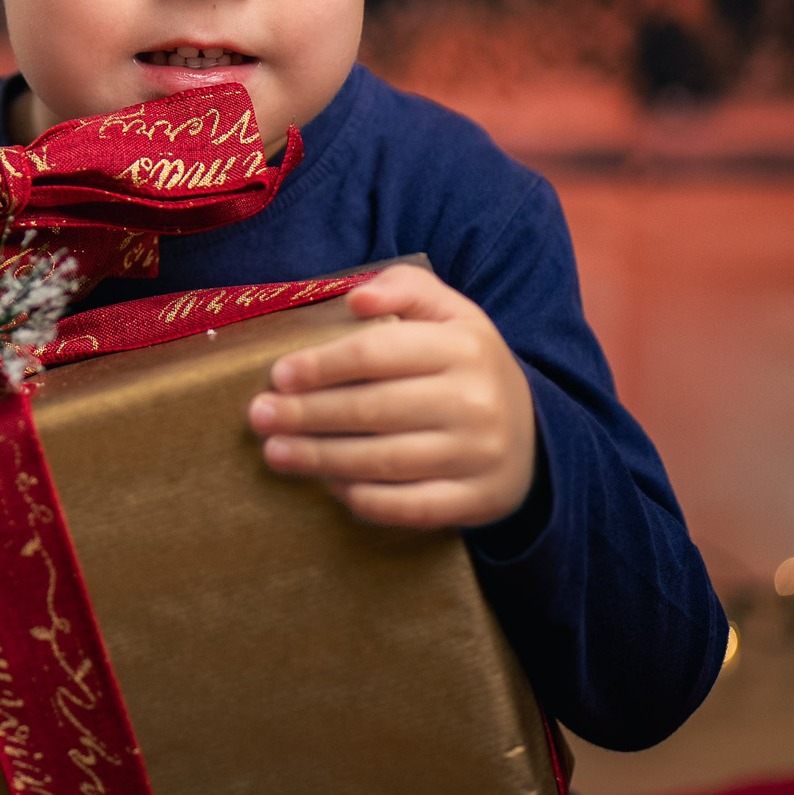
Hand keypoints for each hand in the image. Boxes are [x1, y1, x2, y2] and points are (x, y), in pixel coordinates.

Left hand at [247, 265, 536, 529]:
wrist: (533, 433)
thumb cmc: (466, 364)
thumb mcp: (448, 312)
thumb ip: (404, 287)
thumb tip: (356, 298)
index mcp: (464, 346)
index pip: (378, 353)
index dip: (322, 365)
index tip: (279, 375)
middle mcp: (475, 400)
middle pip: (374, 409)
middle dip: (307, 414)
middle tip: (260, 416)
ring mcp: (479, 455)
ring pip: (386, 461)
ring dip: (322, 459)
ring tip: (276, 453)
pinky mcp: (478, 500)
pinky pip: (411, 506)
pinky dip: (366, 500)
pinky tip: (330, 488)